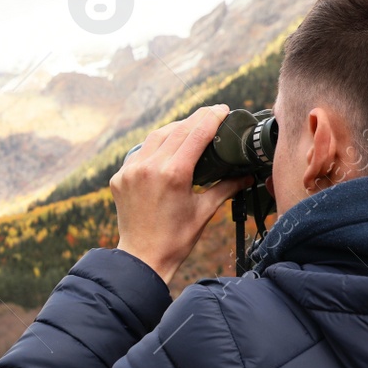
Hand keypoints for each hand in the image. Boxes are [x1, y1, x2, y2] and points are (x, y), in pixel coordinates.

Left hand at [109, 104, 249, 283]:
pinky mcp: (120, 177)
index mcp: (173, 174)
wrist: (142, 258)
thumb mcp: (205, 211)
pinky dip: (154, 146)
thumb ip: (226, 188)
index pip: (196, 135)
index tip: (223, 109)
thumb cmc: (176, 239)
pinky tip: (166, 146)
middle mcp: (149, 167)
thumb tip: (247, 175)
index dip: (211, 118)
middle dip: (196, 119)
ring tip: (190, 126)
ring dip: (174, 128)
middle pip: (176, 130)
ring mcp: (131, 171)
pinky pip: (139, 152)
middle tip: (211, 113)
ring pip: (155, 137)